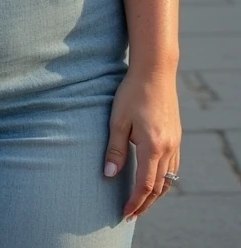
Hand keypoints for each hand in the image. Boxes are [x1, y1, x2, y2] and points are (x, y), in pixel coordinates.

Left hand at [103, 67, 181, 221]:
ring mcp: (175, 142)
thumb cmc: (132, 92)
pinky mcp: (176, 135)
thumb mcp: (118, 120)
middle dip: (146, 203)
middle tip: (132, 214)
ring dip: (156, 193)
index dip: (135, 202)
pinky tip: (154, 178)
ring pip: (169, 179)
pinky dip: (164, 179)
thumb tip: (109, 175)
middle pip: (160, 187)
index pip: (145, 185)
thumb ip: (115, 149)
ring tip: (142, 201)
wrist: (155, 70)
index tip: (125, 213)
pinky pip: (173, 166)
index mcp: (153, 146)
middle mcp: (168, 148)